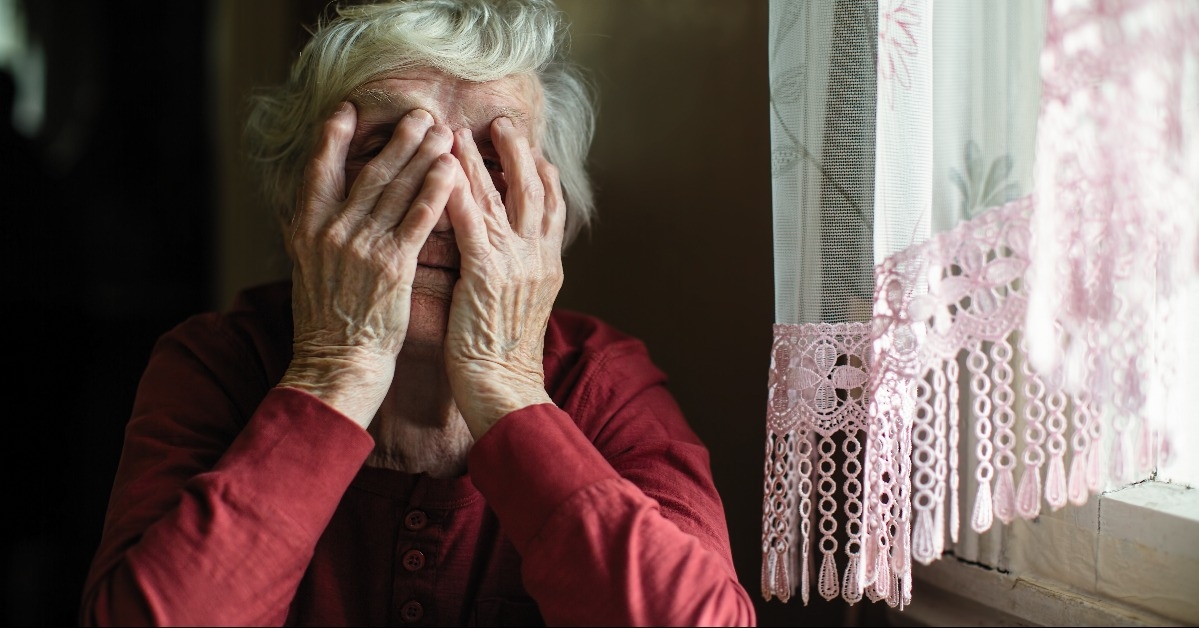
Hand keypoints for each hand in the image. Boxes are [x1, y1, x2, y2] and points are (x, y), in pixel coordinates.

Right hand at [279, 104, 457, 427]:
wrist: (336, 367)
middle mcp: (330, 232)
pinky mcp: (391, 266)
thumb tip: (316, 212)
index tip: (348, 111)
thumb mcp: (308, 274)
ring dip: (422, 156)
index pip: (319, 173)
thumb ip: (316, 239)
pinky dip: (435, 192)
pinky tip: (452, 171)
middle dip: (397, 140)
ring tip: (444, 131)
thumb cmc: (328, 326)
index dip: (333, 139)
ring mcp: (360, 247)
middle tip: (420, 113)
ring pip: (396, 190)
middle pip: (368, 173)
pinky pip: (418, 220)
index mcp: (307, 231)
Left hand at [443, 117, 564, 437]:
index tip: (534, 150)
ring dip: (482, 159)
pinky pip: (471, 222)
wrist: (505, 390)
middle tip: (502, 121)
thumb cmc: (505, 358)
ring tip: (463, 130)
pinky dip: (459, 192)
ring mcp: (515, 264)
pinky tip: (443, 170)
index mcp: (548, 266)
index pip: (553, 208)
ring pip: (502, 198)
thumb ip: (520, 275)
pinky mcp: (486, 274)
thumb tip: (511, 257)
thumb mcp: (523, 308)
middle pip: (534, 190)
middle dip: (519, 152)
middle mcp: (538, 258)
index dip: (543, 174)